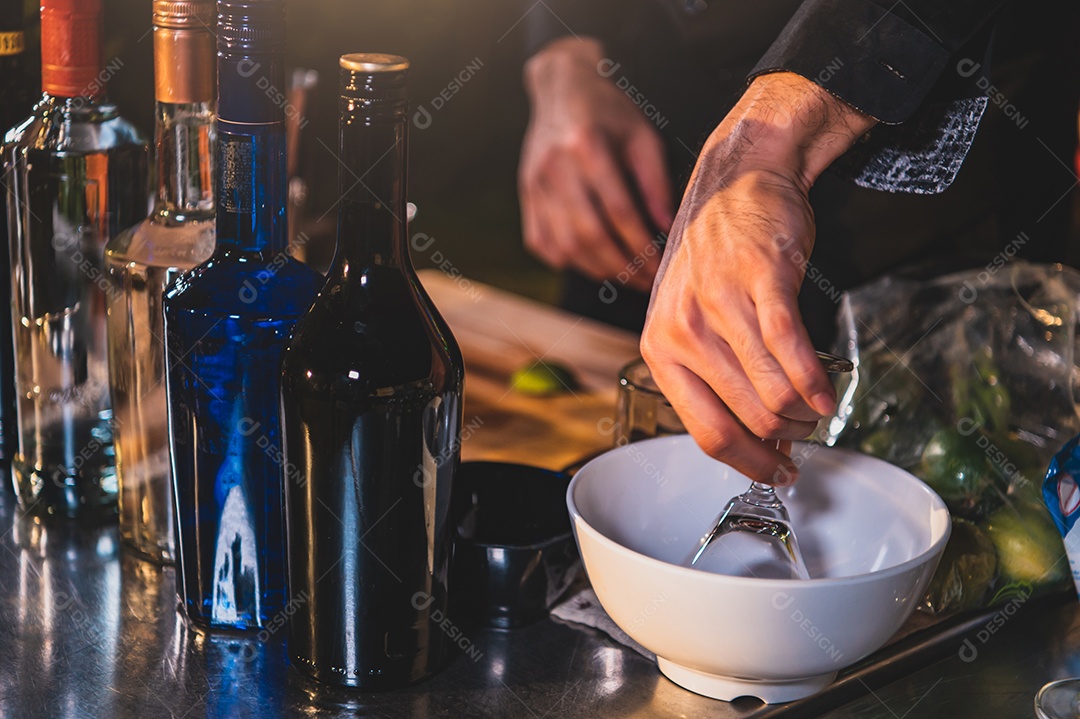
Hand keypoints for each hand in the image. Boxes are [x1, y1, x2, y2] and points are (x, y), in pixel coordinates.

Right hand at [519, 37, 672, 291]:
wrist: (561, 88)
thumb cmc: (609, 111)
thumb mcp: (641, 135)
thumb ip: (656, 181)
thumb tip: (666, 226)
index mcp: (587, 146)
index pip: (619, 211)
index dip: (642, 245)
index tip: (661, 266)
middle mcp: (556, 167)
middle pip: (589, 235)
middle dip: (621, 267)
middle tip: (646, 282)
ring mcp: (535, 183)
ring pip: (564, 245)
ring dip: (596, 269)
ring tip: (624, 277)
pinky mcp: (526, 194)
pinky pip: (541, 242)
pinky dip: (566, 260)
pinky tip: (590, 261)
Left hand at [641, 72, 875, 482]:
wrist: (736, 181)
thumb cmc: (713, 256)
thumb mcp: (686, 317)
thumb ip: (708, 374)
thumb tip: (751, 438)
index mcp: (660, 349)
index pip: (706, 431)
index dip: (748, 462)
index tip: (775, 472)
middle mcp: (682, 331)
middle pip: (748, 418)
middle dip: (785, 438)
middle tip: (803, 434)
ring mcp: (720, 304)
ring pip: (773, 393)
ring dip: (804, 414)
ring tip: (816, 410)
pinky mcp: (761, 279)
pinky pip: (792, 350)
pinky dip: (816, 382)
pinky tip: (826, 393)